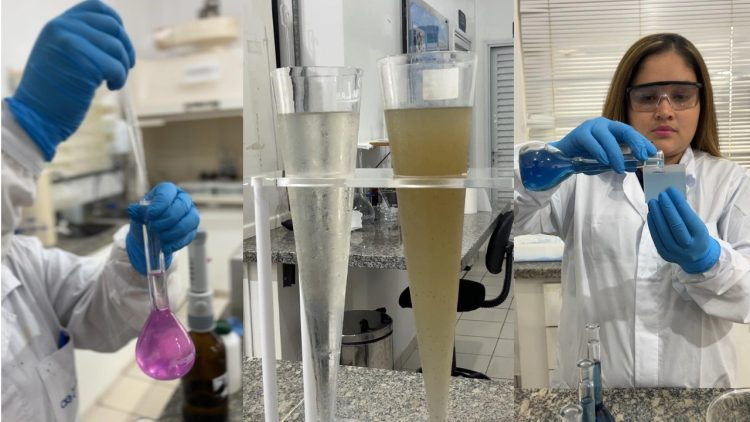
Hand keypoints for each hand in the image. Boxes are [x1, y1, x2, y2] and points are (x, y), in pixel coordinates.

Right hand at [6, 0, 134, 159]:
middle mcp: (62, 27)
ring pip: (117, 47)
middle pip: (113, 27)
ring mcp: (72, 42)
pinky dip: (120, 79)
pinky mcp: (83, 62)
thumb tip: (118, 35)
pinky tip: (111, 87)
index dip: (116, 23)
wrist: (36, 116)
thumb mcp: (61, 54)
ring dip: (123, 67)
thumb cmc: (53, 91)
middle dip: (125, 49)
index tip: (120, 44)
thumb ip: (81, 39)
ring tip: (114, 81)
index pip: (97, 7)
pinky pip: (117, 66)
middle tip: (124, 68)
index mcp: (57, 23)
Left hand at [126, 183, 199, 275]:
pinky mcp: (193, 229)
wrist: (150, 234)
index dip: (160, 204)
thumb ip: (137, 211)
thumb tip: (133, 209)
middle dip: (167, 220)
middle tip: (153, 228)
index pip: (168, 193)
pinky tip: (166, 246)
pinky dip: (177, 242)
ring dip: (174, 232)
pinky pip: (190, 235)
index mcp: (168, 191)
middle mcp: (183, 199)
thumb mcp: (138, 214)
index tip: (150, 216)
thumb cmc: (146, 219)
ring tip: (160, 238)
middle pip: (181, 206)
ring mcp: (190, 214)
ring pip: (190, 221)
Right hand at [549, 117, 656, 172]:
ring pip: (608, 138)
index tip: (652, 153)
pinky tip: (604, 161)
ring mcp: (591, 127)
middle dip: (635, 143)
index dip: (642, 142)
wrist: (562, 156)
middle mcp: (604, 125)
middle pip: (624, 130)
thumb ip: (618, 160)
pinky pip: (592, 142)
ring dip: (615, 154)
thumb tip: (635, 166)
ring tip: (619, 168)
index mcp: (612, 129)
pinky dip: (599, 152)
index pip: (631, 133)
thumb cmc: (585, 156)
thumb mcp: (605, 159)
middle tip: (642, 157)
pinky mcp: (580, 133)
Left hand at [647, 187, 719, 273]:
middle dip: (667, 208)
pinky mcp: (665, 254)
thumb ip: (685, 214)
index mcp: (700, 236)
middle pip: (675, 225)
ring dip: (657, 214)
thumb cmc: (695, 235)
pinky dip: (652, 224)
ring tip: (653, 202)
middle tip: (661, 194)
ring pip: (663, 231)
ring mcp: (676, 252)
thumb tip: (670, 198)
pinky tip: (651, 214)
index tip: (671, 190)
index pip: (688, 217)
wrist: (697, 257)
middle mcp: (688, 246)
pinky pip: (656, 238)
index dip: (678, 203)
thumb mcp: (697, 225)